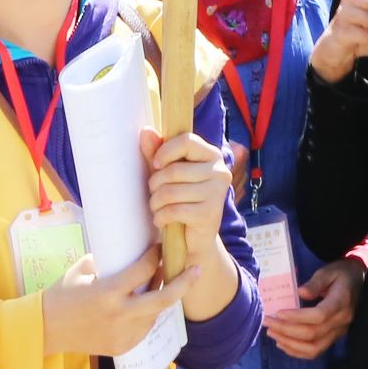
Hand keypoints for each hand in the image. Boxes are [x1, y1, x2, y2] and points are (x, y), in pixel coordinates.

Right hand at [42, 245, 199, 358]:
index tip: (160, 246)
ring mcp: (123, 334)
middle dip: (183, 283)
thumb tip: (124, 252)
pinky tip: (146, 306)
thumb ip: (106, 263)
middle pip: (162, 299)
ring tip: (167, 284)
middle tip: (196, 269)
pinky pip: (144, 329)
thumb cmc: (61, 296)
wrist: (46, 329)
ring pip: (155, 315)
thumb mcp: (81, 271)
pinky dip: (147, 316)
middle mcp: (120, 314)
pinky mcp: (122, 347)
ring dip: (162, 299)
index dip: (155, 256)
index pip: (143, 271)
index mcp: (108, 292)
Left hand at [143, 127, 230, 249]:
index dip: (165, 151)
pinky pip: (174, 211)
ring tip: (156, 207)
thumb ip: (156, 151)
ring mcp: (217, 193)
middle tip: (154, 193)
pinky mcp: (210, 214)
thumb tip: (147, 131)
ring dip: (155, 202)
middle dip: (155, 184)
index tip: (155, 165)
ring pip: (171, 192)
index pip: (187, 141)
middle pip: (174, 170)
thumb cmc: (179, 198)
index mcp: (212, 155)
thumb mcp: (166, 172)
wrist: (195, 237)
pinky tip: (161, 220)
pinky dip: (161, 217)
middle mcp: (220, 171)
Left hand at [266, 258, 363, 359]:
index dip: (297, 317)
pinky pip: (316, 351)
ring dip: (290, 344)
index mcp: (341, 303)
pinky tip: (282, 343)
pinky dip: (297, 351)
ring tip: (272, 333)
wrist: (358, 282)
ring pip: (314, 348)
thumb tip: (301, 293)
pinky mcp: (333, 338)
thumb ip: (315, 282)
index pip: (319, 315)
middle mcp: (341, 322)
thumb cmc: (340, 274)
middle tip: (267, 322)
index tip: (279, 312)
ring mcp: (338, 332)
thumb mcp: (328, 271)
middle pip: (313, 334)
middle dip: (286, 330)